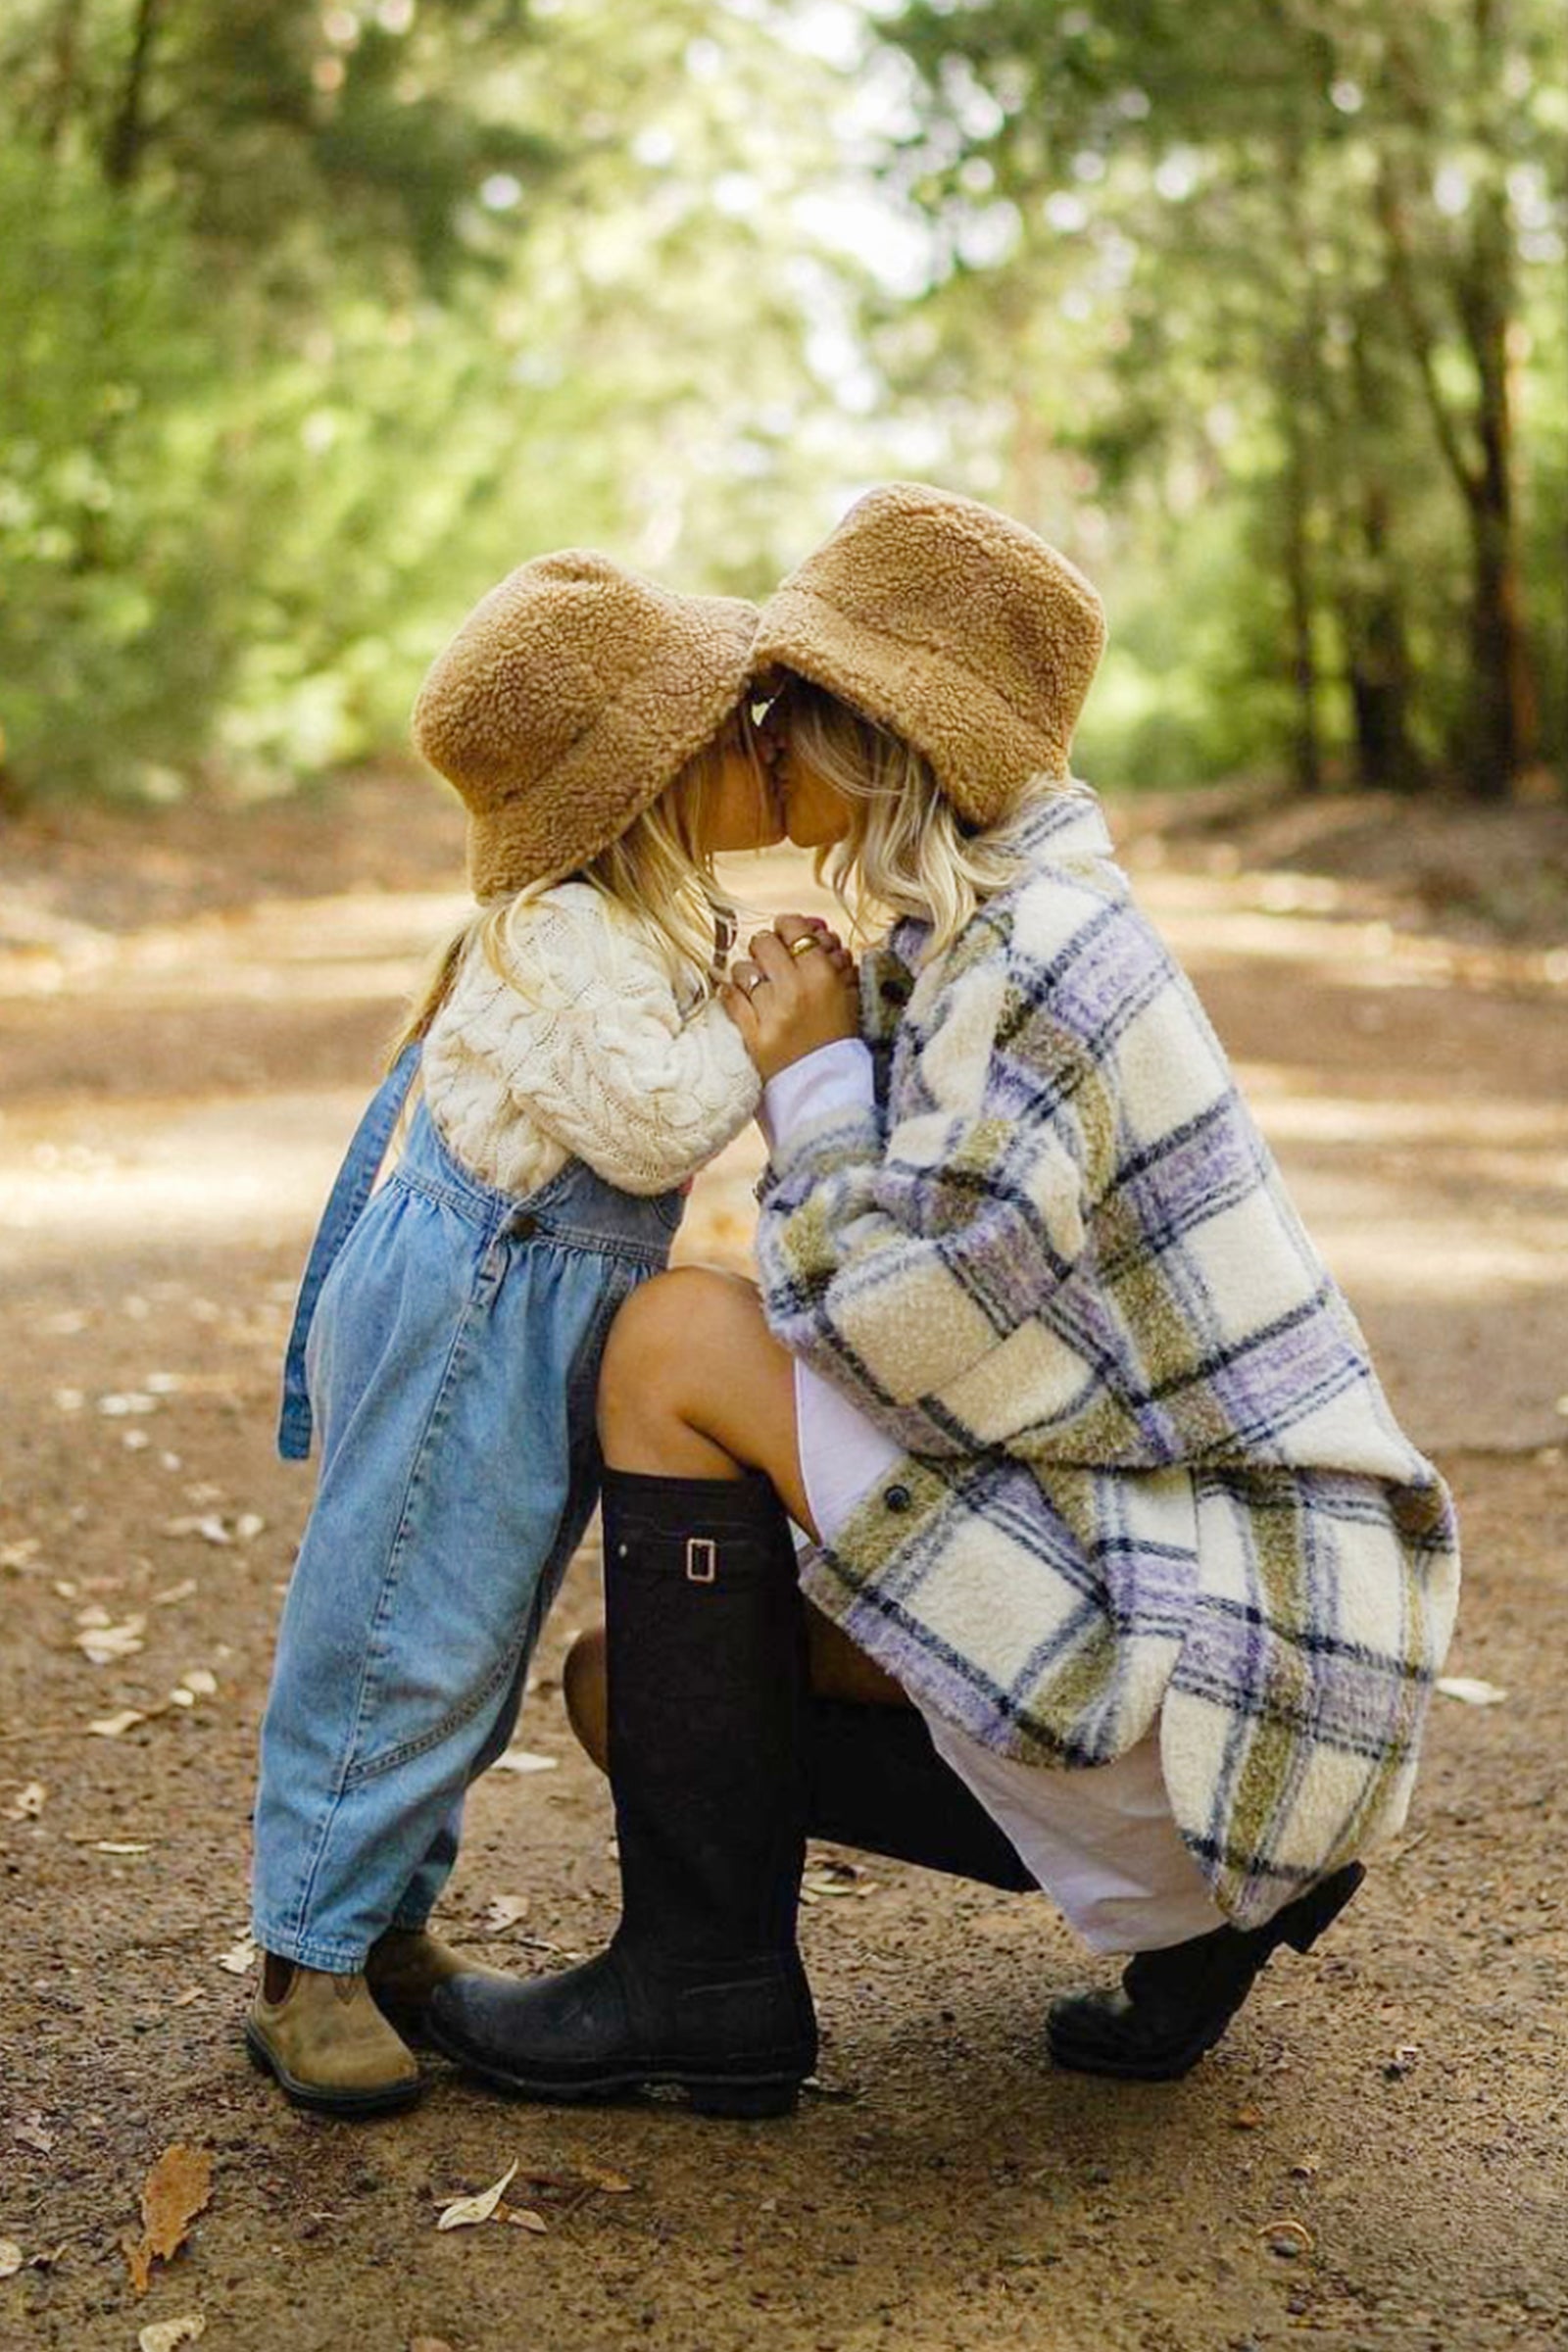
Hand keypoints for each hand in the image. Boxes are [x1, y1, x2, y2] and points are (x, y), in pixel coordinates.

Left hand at [721, 915, 859, 1081]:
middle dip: (766, 947)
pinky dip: (732, 994)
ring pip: (742, 969)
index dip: (787, 928)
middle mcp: (795, 991)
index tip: (787, 935)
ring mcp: (771, 1014)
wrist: (829, 1093)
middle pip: (763, 943)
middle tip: (771, 960)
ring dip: (749, 973)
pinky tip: (742, 998)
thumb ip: (833, 962)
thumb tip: (815, 932)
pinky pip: (730, 998)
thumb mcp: (849, 998)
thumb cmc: (841, 1044)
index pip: (792, 928)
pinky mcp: (751, 1036)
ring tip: (759, 986)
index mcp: (824, 978)